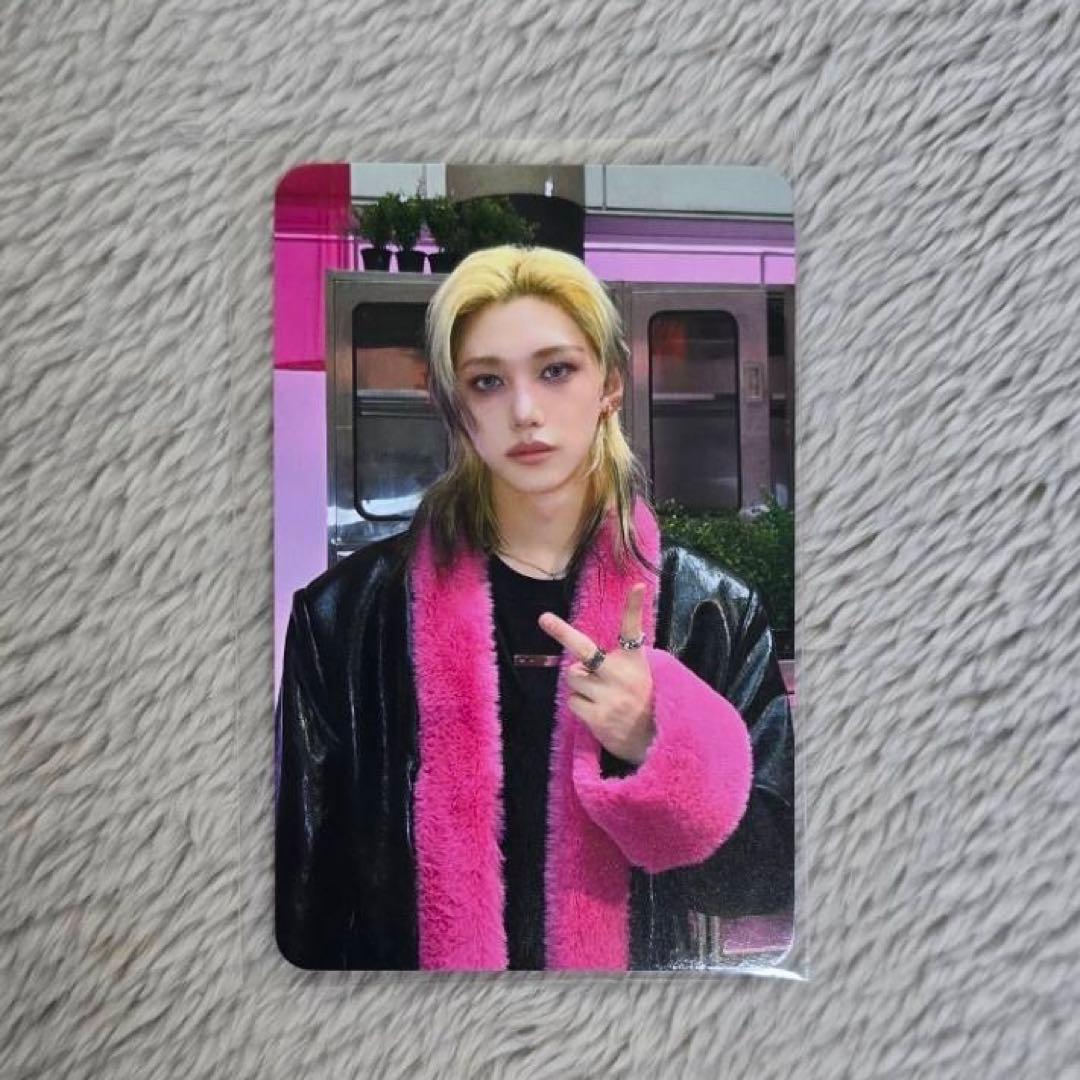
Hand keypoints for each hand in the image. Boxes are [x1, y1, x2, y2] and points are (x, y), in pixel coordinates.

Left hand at [538, 583, 655, 764]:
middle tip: (544, 618)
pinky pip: (573, 702)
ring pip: (573, 678)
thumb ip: (617, 660)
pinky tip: (598, 712)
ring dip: (580, 685)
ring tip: (600, 696)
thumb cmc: (642, 701)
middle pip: (583, 650)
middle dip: (562, 633)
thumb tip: (582, 658)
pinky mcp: (598, 717)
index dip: (634, 606)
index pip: (633, 629)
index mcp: (634, 661)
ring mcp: (609, 697)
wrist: (655, 740)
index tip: (636, 586)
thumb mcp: (640, 673)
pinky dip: (581, 705)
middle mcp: (621, 675)